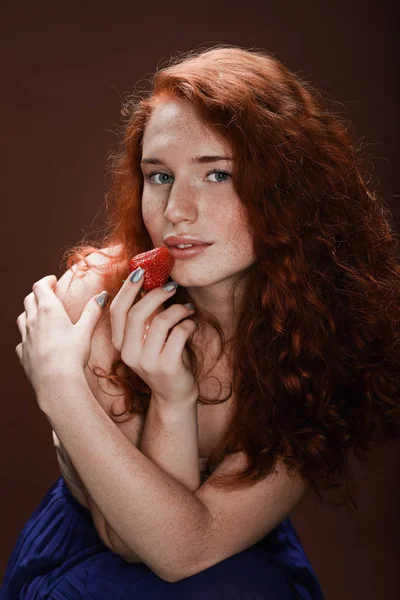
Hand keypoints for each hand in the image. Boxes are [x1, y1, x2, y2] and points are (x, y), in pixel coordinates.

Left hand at [15, 275, 107, 394]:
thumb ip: (93, 311)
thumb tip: (103, 295)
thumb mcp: (85, 330)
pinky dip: (27, 335)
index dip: (46, 281)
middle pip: (29, 299)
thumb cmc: (72, 354)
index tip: (53, 281)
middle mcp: (33, 320)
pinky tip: (35, 340)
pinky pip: (21, 339)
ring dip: (29, 312)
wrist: (56, 382)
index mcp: (49, 310)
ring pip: (22, 317)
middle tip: (48, 294)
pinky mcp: (22, 353)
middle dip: (38, 294)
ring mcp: (25, 337)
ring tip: (39, 315)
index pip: (40, 286)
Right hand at [110, 275, 198, 408]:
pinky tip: (191, 325)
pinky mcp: (167, 367)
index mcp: (120, 343)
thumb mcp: (149, 336)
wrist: (174, 393)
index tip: (140, 271)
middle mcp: (128, 353)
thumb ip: (146, 313)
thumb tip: (151, 280)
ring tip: (188, 308)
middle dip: (156, 294)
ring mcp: (147, 362)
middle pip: (136, 313)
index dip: (127, 288)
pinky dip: (188, 324)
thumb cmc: (163, 357)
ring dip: (178, 309)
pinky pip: (179, 333)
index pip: (116, 310)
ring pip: (160, 321)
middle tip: (172, 285)